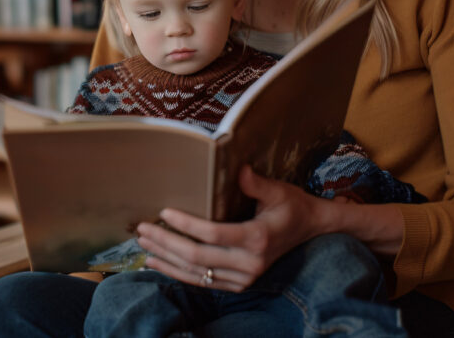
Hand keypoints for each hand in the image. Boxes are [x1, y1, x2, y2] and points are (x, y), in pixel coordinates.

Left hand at [135, 165, 329, 291]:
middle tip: (142, 229)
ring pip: (197, 274)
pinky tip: (158, 263)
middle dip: (167, 243)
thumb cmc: (292, 205)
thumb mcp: (278, 190)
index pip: (213, 234)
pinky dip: (178, 273)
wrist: (311, 229)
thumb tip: (238, 168)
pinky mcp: (239, 284)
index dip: (186, 224)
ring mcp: (244, 278)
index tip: (163, 212)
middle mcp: (250, 264)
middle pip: (199, 258)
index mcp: (258, 238)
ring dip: (167, 260)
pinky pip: (203, 282)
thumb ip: (256, 183)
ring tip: (144, 245)